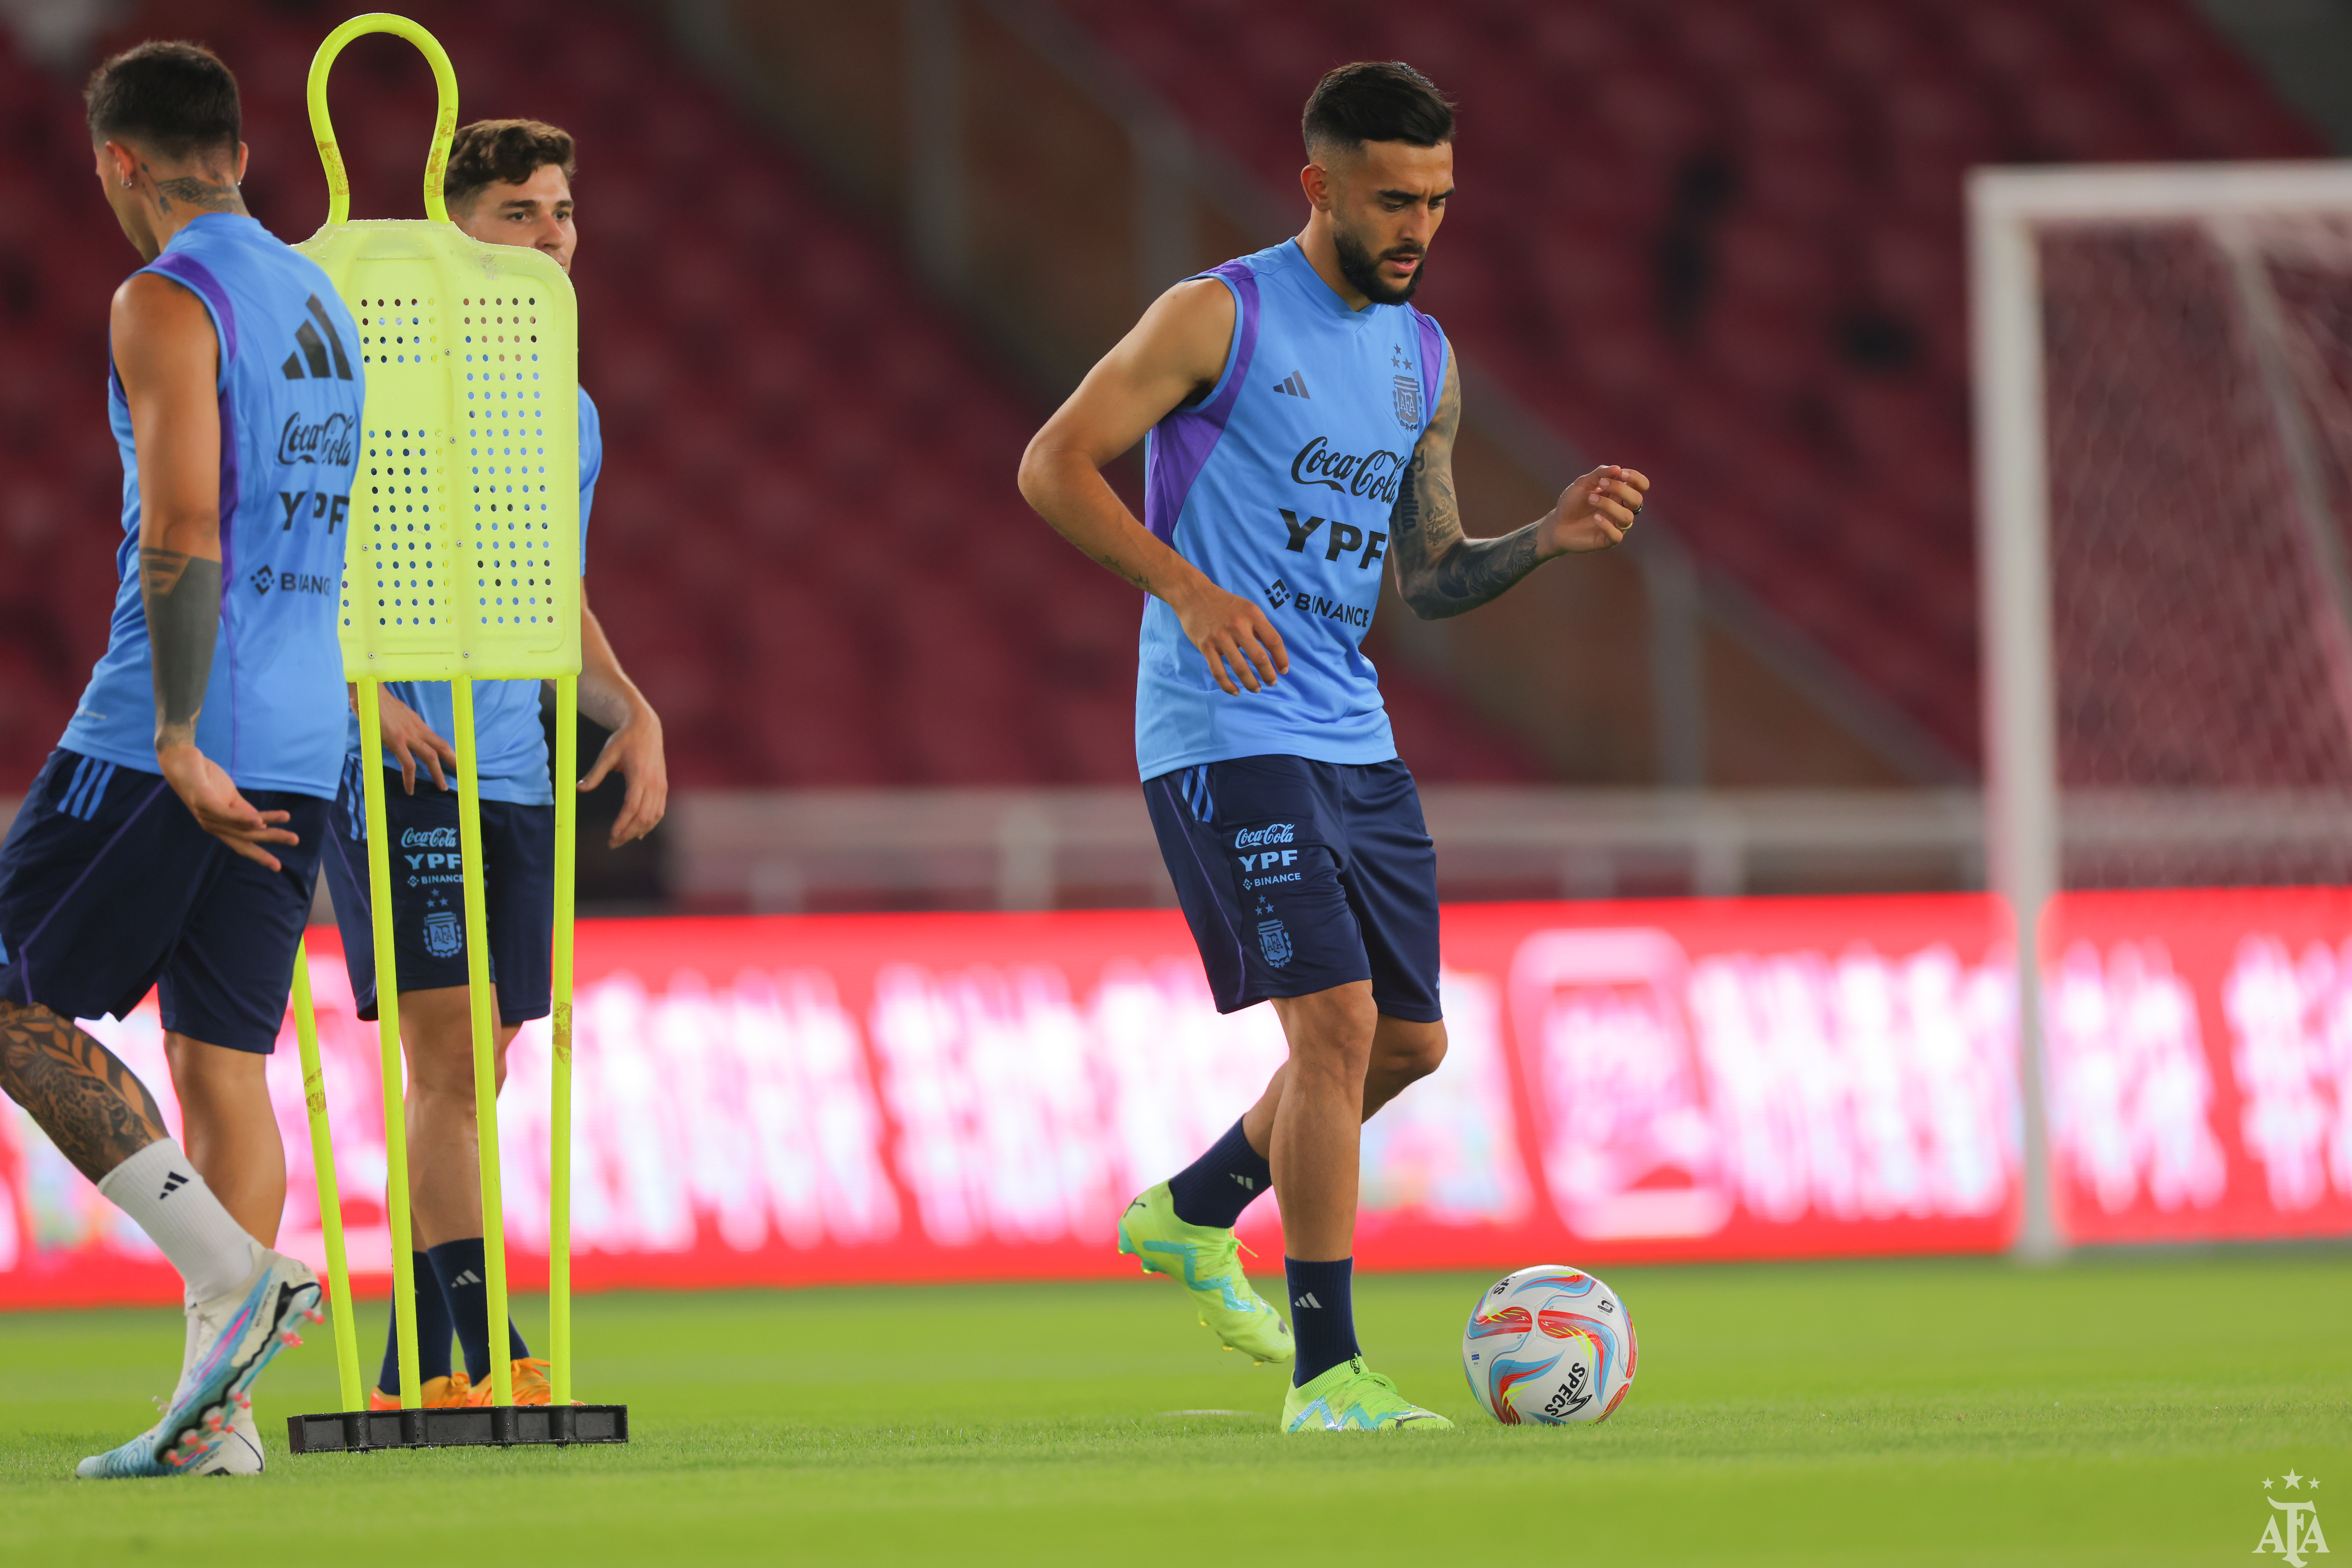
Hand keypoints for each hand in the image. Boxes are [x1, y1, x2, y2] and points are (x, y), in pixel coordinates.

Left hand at [156, 743, 297, 870]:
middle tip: (294, 841)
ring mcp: (205, 814)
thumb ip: (243, 811)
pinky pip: (225, 814)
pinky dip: (242, 819)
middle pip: (244, 838)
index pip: (242, 843)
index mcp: (219, 825)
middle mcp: (211, 825)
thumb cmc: (204, 778)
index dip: (259, 855)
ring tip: (288, 828)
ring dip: (266, 830)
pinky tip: (259, 820)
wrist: (181, 759)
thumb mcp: (229, 797)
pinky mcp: (202, 801)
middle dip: (270, 842)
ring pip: (240, 827)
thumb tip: (262, 824)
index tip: (277, 866)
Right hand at [372, 688, 455, 794]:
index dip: (449, 751)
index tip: (455, 762)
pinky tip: (410, 789)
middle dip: (453, 761)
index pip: (437, 739)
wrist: (367, 691)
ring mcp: (408, 735)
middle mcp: (417, 729)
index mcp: (417, 723)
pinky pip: (408, 764)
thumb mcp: (395, 714)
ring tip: (442, 787)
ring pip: (430, 757)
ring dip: (438, 773)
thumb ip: (403, 724)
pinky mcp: (396, 741)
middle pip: (442, 747)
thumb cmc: (376, 701)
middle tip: (462, 775)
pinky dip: (410, 778)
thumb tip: (403, 730)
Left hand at [580, 704, 666, 847]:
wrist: (646, 727)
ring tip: (622, 840)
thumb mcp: (607, 754)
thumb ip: (594, 773)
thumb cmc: (625, 739)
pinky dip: (650, 823)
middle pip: (643, 816)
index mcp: (639, 775)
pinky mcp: (663, 786)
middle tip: (612, 843)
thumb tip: (579, 788)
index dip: (622, 823)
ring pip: (653, 816)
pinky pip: (659, 810)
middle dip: (627, 832)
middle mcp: (653, 782)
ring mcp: (661, 785)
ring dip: (638, 831)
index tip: (611, 835)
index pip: (632, 806)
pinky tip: (639, 832)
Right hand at [1171, 581, 1288, 695]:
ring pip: (1240, 668)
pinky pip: (1218, 671)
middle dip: (1268, 675)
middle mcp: (1237, 625)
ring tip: (1256, 689)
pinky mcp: (1205, 646)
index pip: (1274, 641)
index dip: (1281, 659)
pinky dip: (1227, 685)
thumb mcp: (1247, 608)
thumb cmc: (1225, 604)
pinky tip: (1235, 691)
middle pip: (1259, 657)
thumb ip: (1260, 627)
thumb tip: (1274, 653)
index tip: (1284, 670)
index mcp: (1252, 614)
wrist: (1194, 595)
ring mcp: (1220, 637)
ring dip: (1251, 683)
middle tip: (1271, 682)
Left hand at [1541, 465, 1648, 554]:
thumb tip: (1617, 468)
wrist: (1556, 524)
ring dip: (1610, 505)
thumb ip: (1599, 474)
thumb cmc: (1572, 502)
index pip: (1640, 486)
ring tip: (1590, 499)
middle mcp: (1621, 509)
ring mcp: (1616, 526)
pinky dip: (1607, 525)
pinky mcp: (1607, 540)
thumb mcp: (1582, 483)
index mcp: (1619, 494)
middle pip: (1637, 500)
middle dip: (1621, 489)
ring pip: (1627, 517)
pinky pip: (1616, 535)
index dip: (1636, 479)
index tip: (1621, 473)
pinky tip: (1595, 518)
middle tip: (1601, 483)